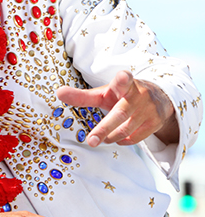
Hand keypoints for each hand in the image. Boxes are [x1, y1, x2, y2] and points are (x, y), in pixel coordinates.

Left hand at [55, 70, 177, 146]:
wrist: (158, 98)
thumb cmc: (122, 95)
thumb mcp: (104, 93)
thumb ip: (82, 96)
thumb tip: (58, 93)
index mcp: (125, 85)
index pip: (124, 81)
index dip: (123, 79)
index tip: (123, 76)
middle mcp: (139, 95)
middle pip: (120, 114)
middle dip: (104, 128)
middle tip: (91, 141)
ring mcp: (149, 110)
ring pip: (127, 128)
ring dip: (110, 137)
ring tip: (98, 139)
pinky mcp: (155, 122)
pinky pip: (136, 137)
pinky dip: (123, 141)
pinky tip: (116, 139)